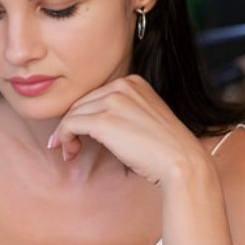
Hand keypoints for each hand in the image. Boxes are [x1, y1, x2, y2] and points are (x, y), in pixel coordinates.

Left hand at [46, 75, 209, 186]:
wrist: (181, 162)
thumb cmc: (164, 147)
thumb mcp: (143, 116)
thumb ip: (121, 110)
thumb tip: (88, 120)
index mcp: (133, 82)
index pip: (95, 96)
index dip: (83, 115)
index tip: (79, 134)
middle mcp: (123, 86)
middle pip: (81, 104)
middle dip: (71, 126)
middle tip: (70, 147)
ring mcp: (113, 101)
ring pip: (72, 115)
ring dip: (66, 135)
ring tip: (70, 153)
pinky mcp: (103, 121)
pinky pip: (69, 126)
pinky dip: (63, 138)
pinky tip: (69, 152)